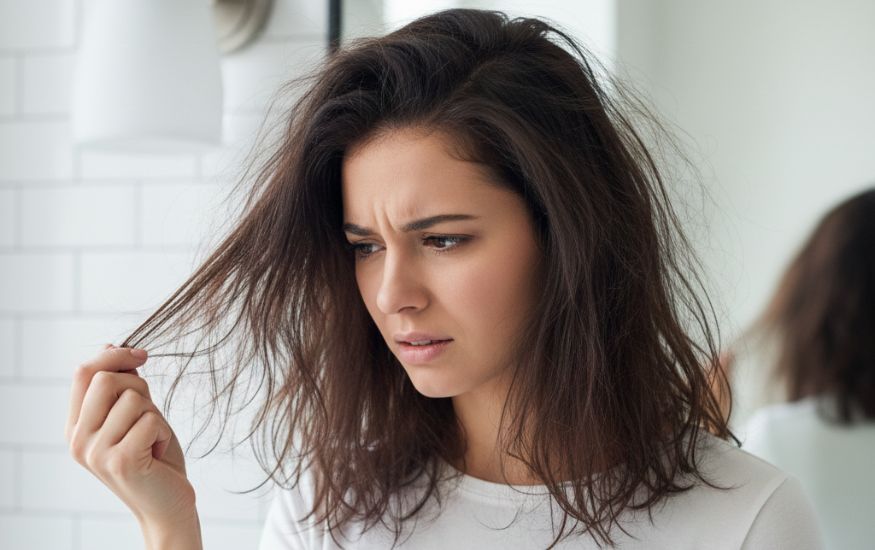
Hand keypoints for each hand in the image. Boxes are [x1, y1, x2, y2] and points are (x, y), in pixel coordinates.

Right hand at [65, 344, 197, 529]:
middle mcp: (78, 440)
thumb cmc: (153, 456)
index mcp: (75, 426)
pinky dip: (162, 431)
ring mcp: (96, 453)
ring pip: (132, 398)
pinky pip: (149, 420)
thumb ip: (119, 386)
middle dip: (138, 386)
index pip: (82, 373)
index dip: (113, 356)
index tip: (142, 356)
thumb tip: (109, 345)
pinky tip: (157, 452)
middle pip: (105, 379)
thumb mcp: (134, 415)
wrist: (166, 503)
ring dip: (154, 414)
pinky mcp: (120, 462)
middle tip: (149, 415)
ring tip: (152, 439)